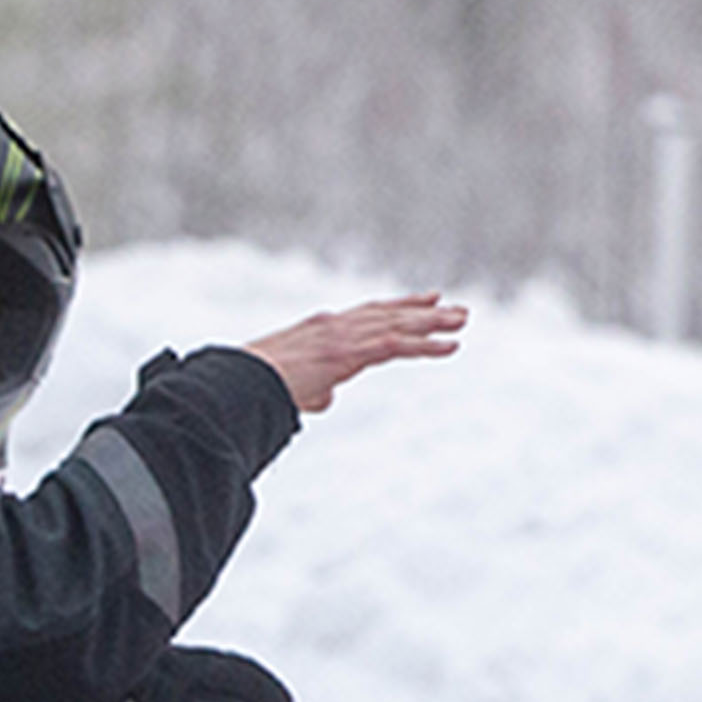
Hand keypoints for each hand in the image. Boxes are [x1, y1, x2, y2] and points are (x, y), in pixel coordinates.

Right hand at [238, 293, 463, 414]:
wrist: (239, 381)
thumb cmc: (252, 384)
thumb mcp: (288, 385)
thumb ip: (313, 390)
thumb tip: (326, 400)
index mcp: (319, 329)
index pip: (367, 312)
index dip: (397, 307)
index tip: (423, 301)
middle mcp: (335, 325)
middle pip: (388, 313)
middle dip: (422, 311)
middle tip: (454, 310)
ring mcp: (344, 336)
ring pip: (398, 325)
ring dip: (433, 323)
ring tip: (462, 322)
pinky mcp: (350, 352)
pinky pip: (397, 345)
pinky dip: (426, 345)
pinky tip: (450, 346)